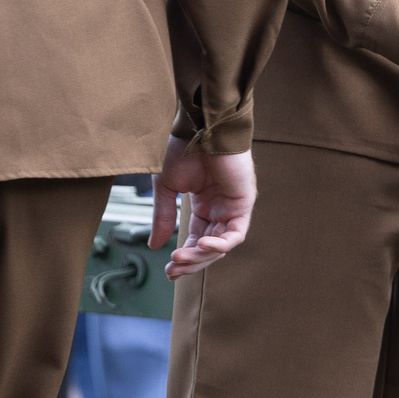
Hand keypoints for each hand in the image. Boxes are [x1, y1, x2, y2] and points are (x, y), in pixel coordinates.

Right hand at [152, 138, 257, 277]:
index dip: (184, 258)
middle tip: (173, 270)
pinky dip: (220, 245)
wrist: (199, 127)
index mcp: (204, 205)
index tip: (168, 270)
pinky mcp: (244, 202)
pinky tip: (202, 246)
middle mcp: (220, 208)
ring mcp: (233, 206)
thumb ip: (164, 217)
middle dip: (191, 262)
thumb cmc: (184, 148)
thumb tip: (154, 246)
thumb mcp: (167, 188)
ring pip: (222, 245)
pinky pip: (236, 234)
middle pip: (209, 247)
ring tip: (180, 258)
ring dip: (201, 256)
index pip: (196, 240)